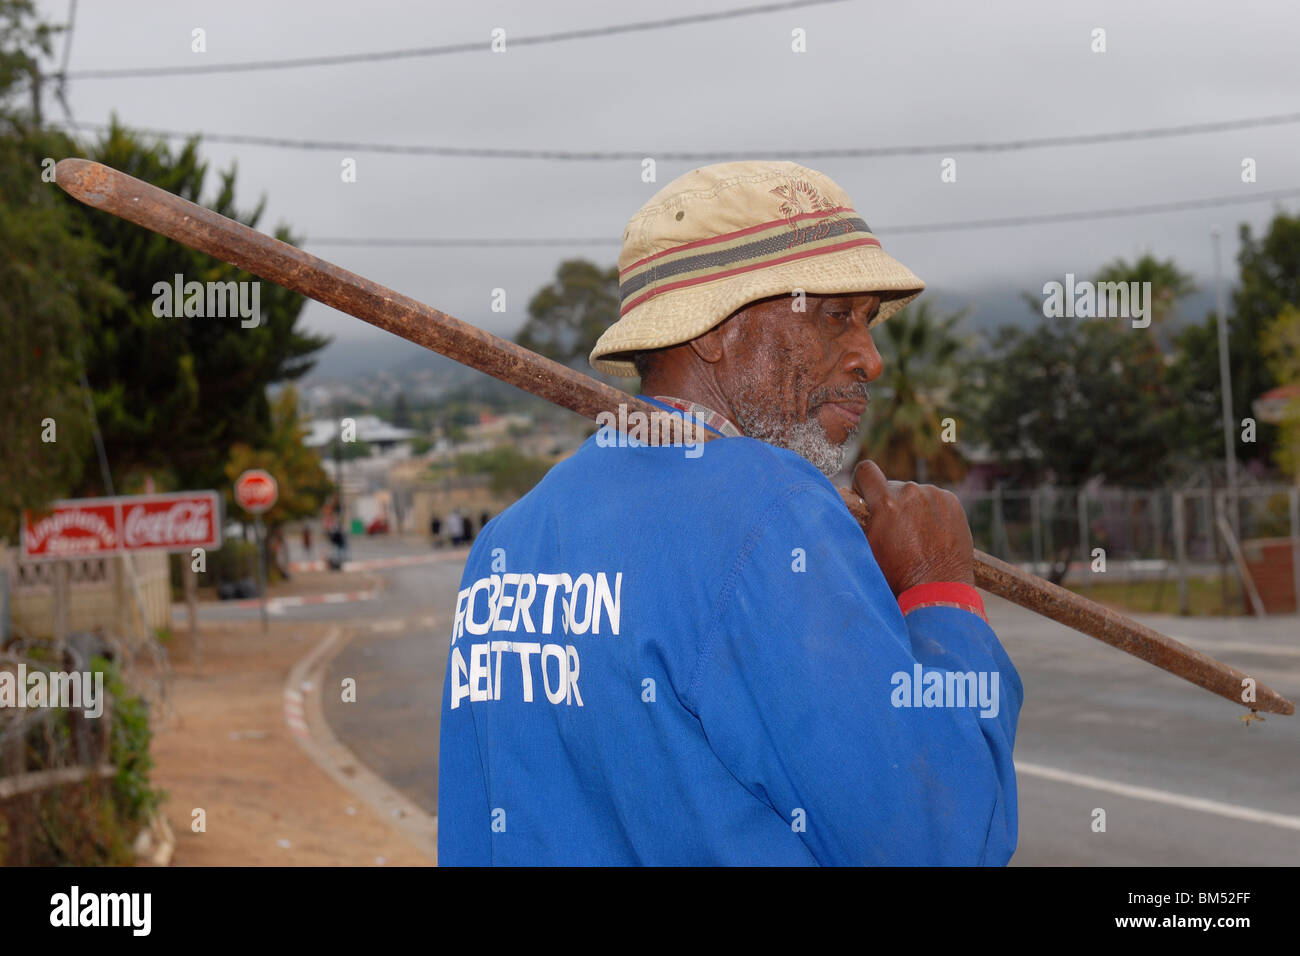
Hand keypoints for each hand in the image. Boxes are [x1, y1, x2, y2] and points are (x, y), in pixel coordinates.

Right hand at [849, 460, 974, 594]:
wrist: (938, 589)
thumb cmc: (897, 575)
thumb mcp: (866, 549)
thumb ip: (856, 523)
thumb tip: (845, 504)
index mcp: (886, 502)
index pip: (865, 470)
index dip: (863, 483)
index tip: (866, 498)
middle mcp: (911, 492)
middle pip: (892, 486)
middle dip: (890, 503)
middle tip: (895, 531)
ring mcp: (935, 495)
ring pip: (915, 493)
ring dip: (912, 507)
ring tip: (917, 536)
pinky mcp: (952, 501)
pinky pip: (935, 499)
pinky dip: (932, 511)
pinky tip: (933, 534)